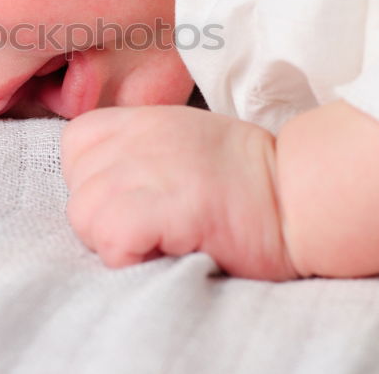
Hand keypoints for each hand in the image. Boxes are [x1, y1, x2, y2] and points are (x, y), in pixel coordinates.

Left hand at [60, 105, 299, 279]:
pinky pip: (113, 239)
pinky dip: (131, 258)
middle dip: (105, 222)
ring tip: (163, 241)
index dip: (94, 182)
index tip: (132, 199)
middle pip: (78, 192)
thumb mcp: (183, 142)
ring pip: (87, 218)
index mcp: (142, 119)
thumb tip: (102, 189)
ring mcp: (154, 168)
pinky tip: (168, 251)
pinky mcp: (173, 205)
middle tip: (154, 229)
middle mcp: (141, 138)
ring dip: (117, 243)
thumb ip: (139, 153)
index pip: (74, 146)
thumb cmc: (249, 179)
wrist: (304, 192)